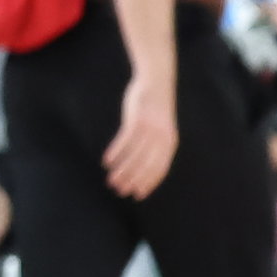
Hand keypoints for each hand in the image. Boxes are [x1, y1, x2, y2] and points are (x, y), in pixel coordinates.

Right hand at [104, 69, 179, 196]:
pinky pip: (125, 140)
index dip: (148, 183)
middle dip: (132, 180)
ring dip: (122, 169)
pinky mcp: (137, 119)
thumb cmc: (156, 108)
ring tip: (111, 180)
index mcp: (170, 143)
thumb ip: (156, 145)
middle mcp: (162, 138)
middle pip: (146, 165)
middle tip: (120, 190)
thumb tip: (143, 164)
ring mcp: (150, 128)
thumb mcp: (162, 128)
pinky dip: (115, 152)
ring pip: (134, 155)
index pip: (160, 169)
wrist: (157, 81)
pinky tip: (106, 161)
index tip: (137, 194)